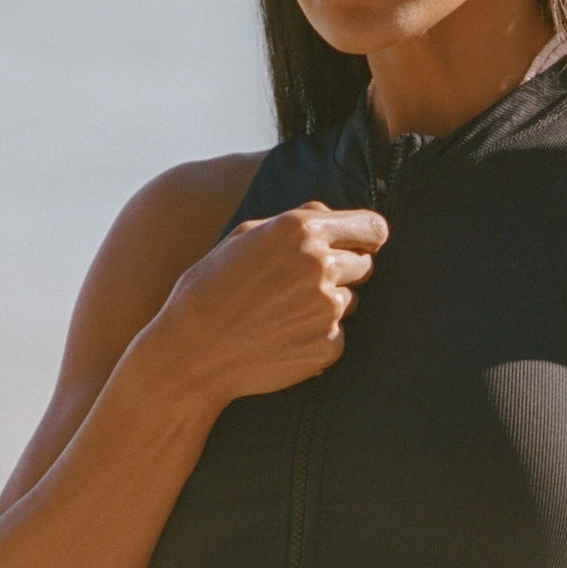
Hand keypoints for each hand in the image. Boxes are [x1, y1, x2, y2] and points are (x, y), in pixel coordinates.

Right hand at [154, 200, 388, 404]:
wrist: (193, 352)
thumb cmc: (211, 288)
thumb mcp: (244, 236)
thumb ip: (296, 219)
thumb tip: (333, 215)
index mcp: (301, 230)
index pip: (373, 228)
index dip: (368, 237)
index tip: (362, 245)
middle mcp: (321, 266)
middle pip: (365, 264)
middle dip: (343, 270)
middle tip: (301, 285)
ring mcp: (328, 309)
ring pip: (350, 300)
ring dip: (328, 304)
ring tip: (282, 313)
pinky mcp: (329, 346)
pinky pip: (338, 335)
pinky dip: (318, 336)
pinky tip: (282, 338)